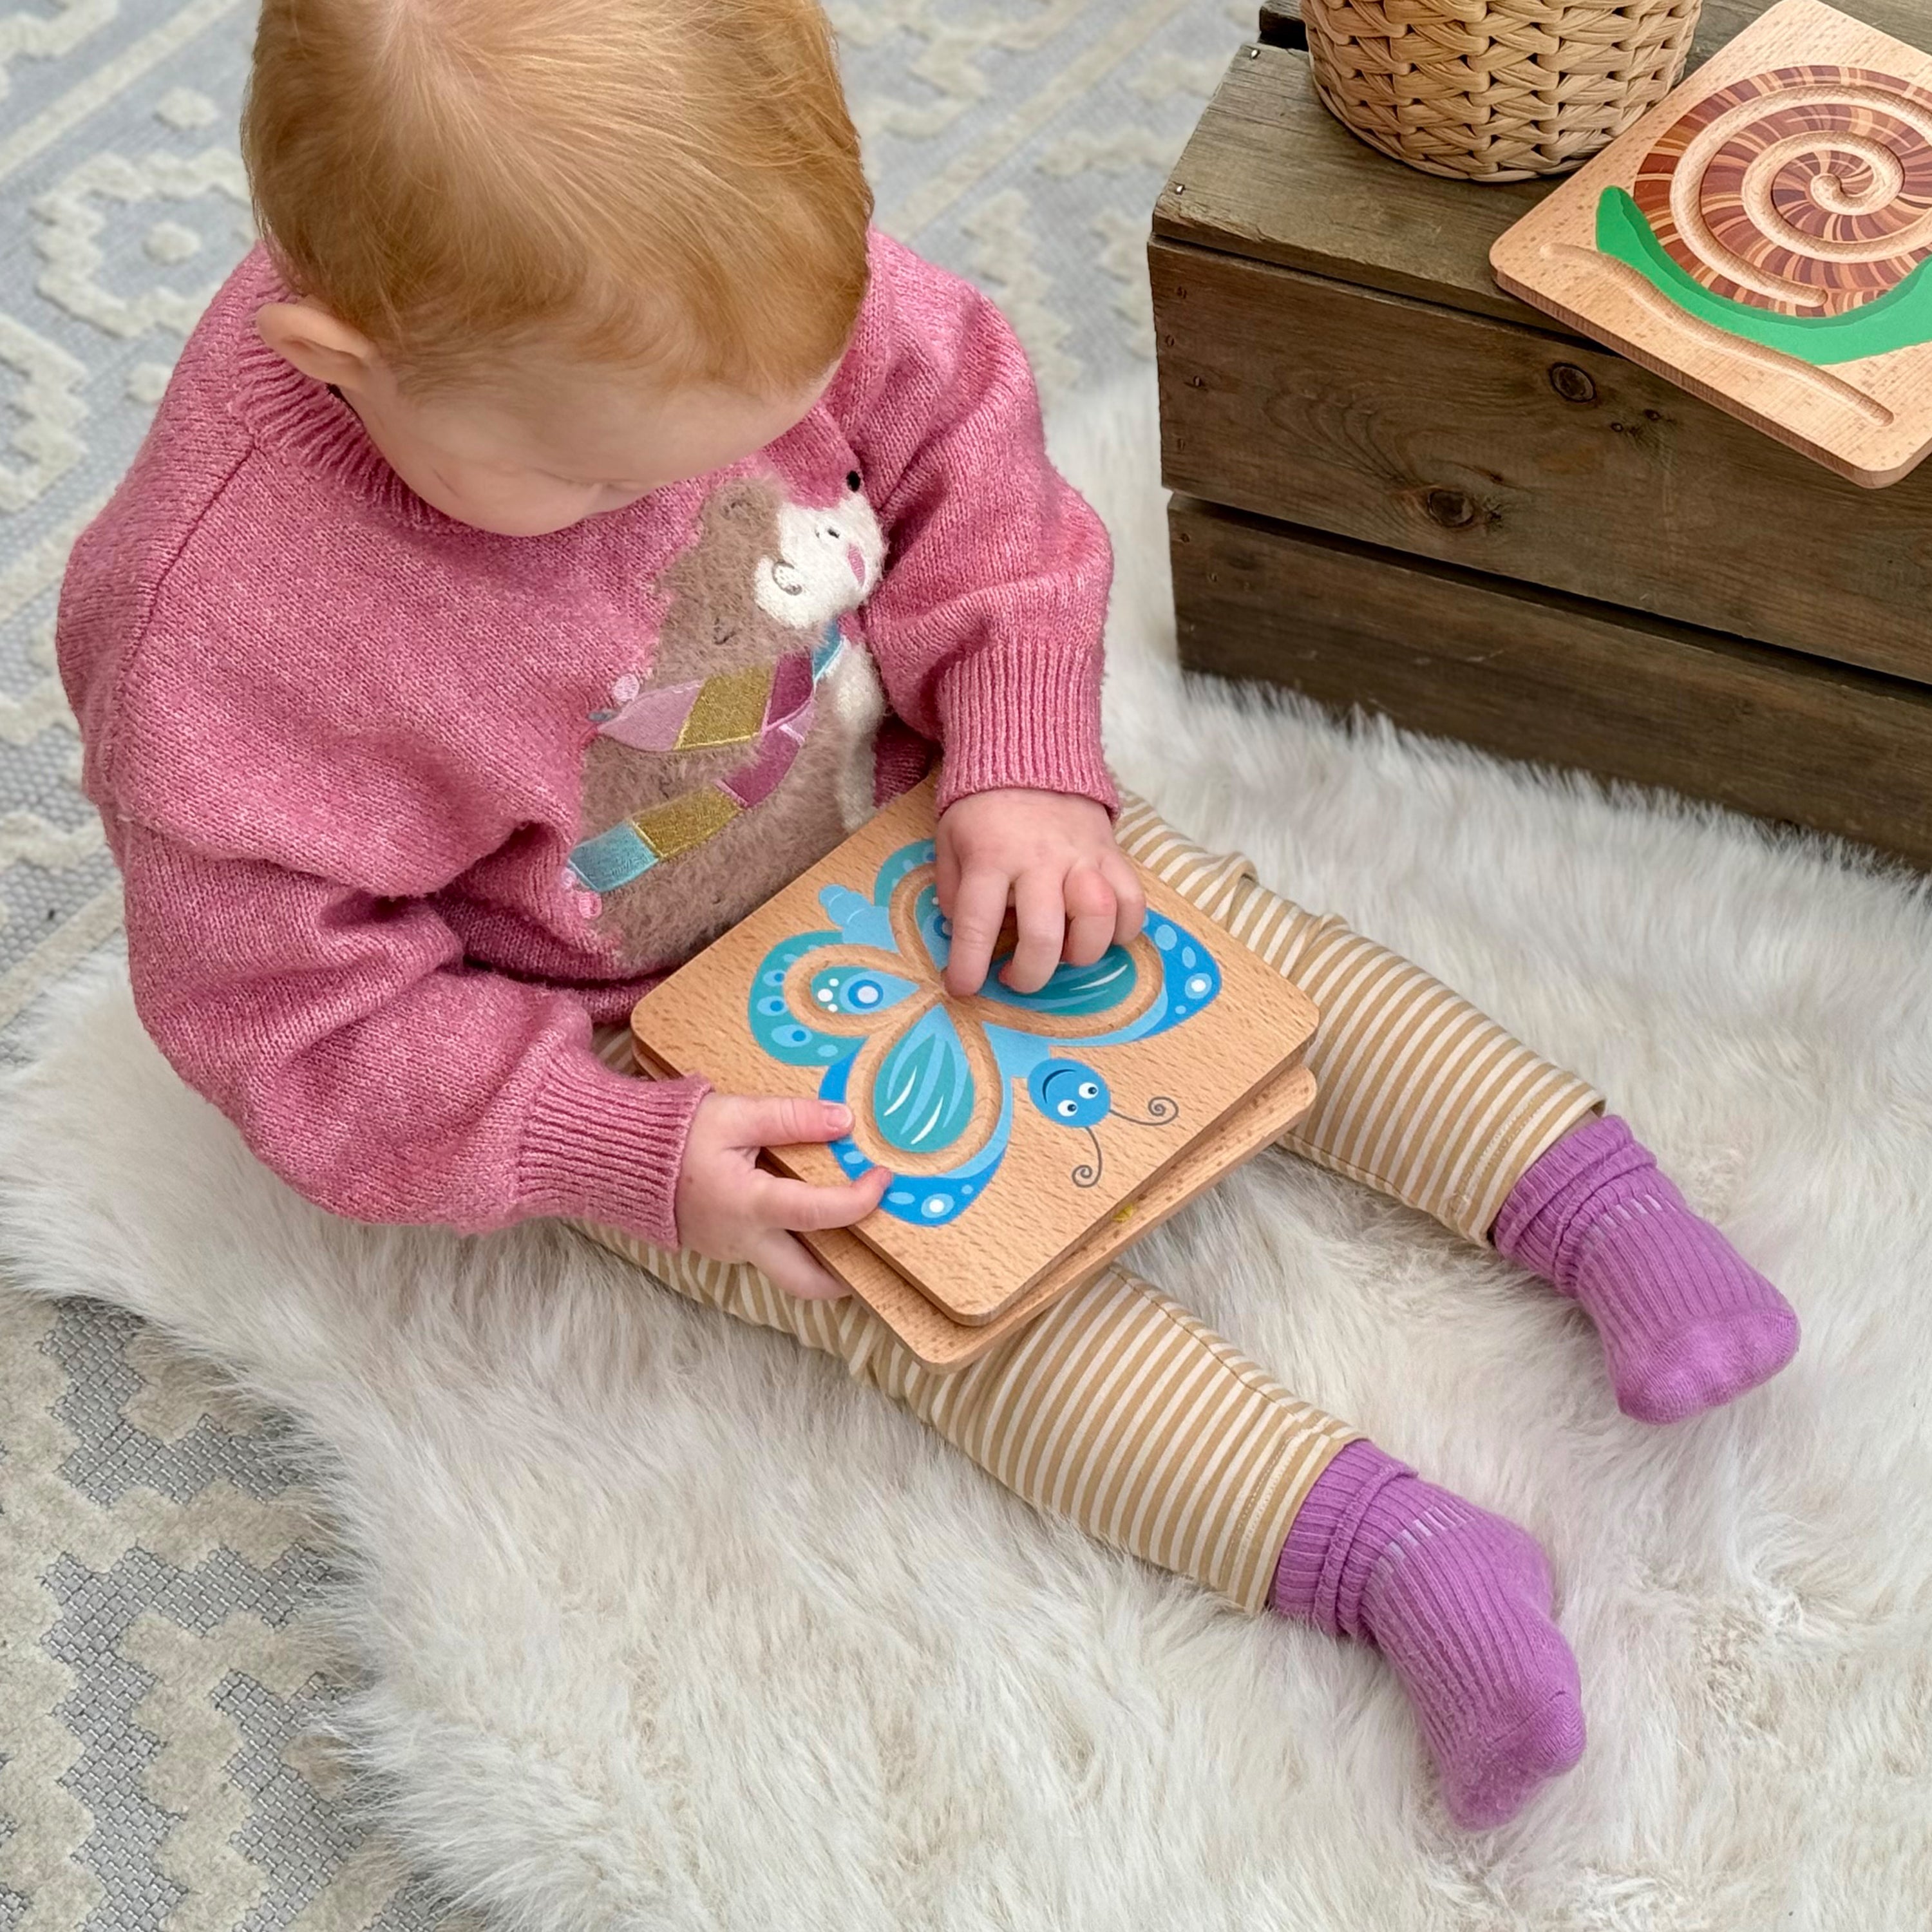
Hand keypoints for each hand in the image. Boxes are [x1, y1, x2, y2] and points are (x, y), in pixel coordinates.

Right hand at [675, 1093, 889, 1299]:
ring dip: (822, 1260)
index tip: (883, 1178)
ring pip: (787, 1271)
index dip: (860, 1199)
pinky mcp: (721, 1246)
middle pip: (805, 1282)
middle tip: (878, 1252)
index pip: (818, 1213)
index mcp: (749, 1205)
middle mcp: (743, 1240)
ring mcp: (730, 1250)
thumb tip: (844, 1121)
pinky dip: (795, 1244)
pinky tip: (810, 1216)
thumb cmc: (673, 1134)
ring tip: (853, 1230)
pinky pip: (767, 1254)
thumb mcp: (733, 1114)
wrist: (616, 1157)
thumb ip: (790, 1118)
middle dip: (847, 1278)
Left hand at [936, 787, 1145, 996]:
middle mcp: (1039, 859)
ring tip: (1063, 954)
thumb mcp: (949, 841)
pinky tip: (1102, 936)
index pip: (977, 921)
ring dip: (1081, 953)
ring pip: (1097, 917)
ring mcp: (1082, 857)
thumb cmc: (984, 810)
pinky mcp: (1112, 854)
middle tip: (1015, 978)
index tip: (964, 988)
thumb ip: (951, 890)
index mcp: (990, 856)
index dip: (969, 964)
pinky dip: (1123, 930)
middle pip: (1044, 933)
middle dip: (1030, 973)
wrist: (1031, 754)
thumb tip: (965, 938)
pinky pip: (1133, 901)